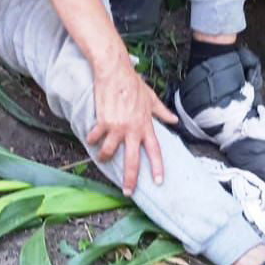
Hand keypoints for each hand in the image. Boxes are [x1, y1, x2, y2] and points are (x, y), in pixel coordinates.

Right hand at [86, 57, 177, 193]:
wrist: (115, 72)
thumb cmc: (133, 84)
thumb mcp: (151, 99)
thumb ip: (162, 112)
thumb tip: (174, 120)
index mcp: (146, 126)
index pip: (155, 151)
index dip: (157, 167)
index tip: (159, 181)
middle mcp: (133, 130)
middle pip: (132, 160)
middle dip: (130, 179)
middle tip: (127, 191)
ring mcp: (117, 127)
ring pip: (109, 151)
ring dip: (104, 158)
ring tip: (101, 159)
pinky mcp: (103, 122)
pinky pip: (95, 137)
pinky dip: (91, 140)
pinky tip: (90, 140)